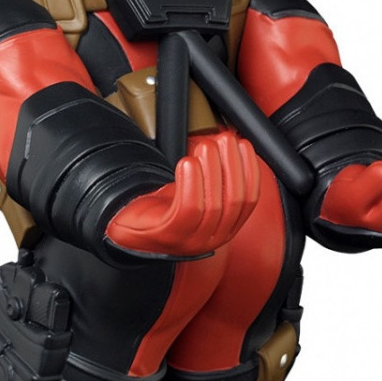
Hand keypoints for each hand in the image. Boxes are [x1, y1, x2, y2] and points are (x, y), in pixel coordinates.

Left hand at [105, 131, 260, 257]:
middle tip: (224, 140)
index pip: (249, 200)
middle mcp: (214, 238)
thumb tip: (230, 142)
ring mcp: (193, 240)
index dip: (249, 170)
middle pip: (234, 201)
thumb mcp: (200, 193)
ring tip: (205, 147)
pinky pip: (187, 209)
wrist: (132, 228)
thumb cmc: (168, 208)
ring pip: (212, 205)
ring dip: (211, 170)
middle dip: (232, 166)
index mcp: (226, 228)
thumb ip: (218, 176)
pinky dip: (190, 184)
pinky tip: (187, 163)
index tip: (243, 145)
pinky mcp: (171, 234)